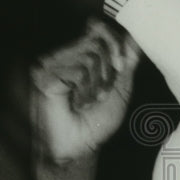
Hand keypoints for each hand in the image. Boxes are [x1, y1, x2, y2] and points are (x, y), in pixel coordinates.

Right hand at [32, 19, 140, 166]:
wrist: (79, 148)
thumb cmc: (96, 122)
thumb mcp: (120, 89)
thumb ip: (127, 62)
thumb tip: (134, 38)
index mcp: (79, 57)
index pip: (98, 31)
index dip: (114, 45)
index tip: (121, 66)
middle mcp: (64, 57)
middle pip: (96, 42)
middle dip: (108, 71)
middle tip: (100, 94)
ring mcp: (52, 66)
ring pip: (89, 56)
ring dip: (97, 84)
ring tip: (87, 101)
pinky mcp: (46, 77)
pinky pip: (79, 72)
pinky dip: (85, 91)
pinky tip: (77, 104)